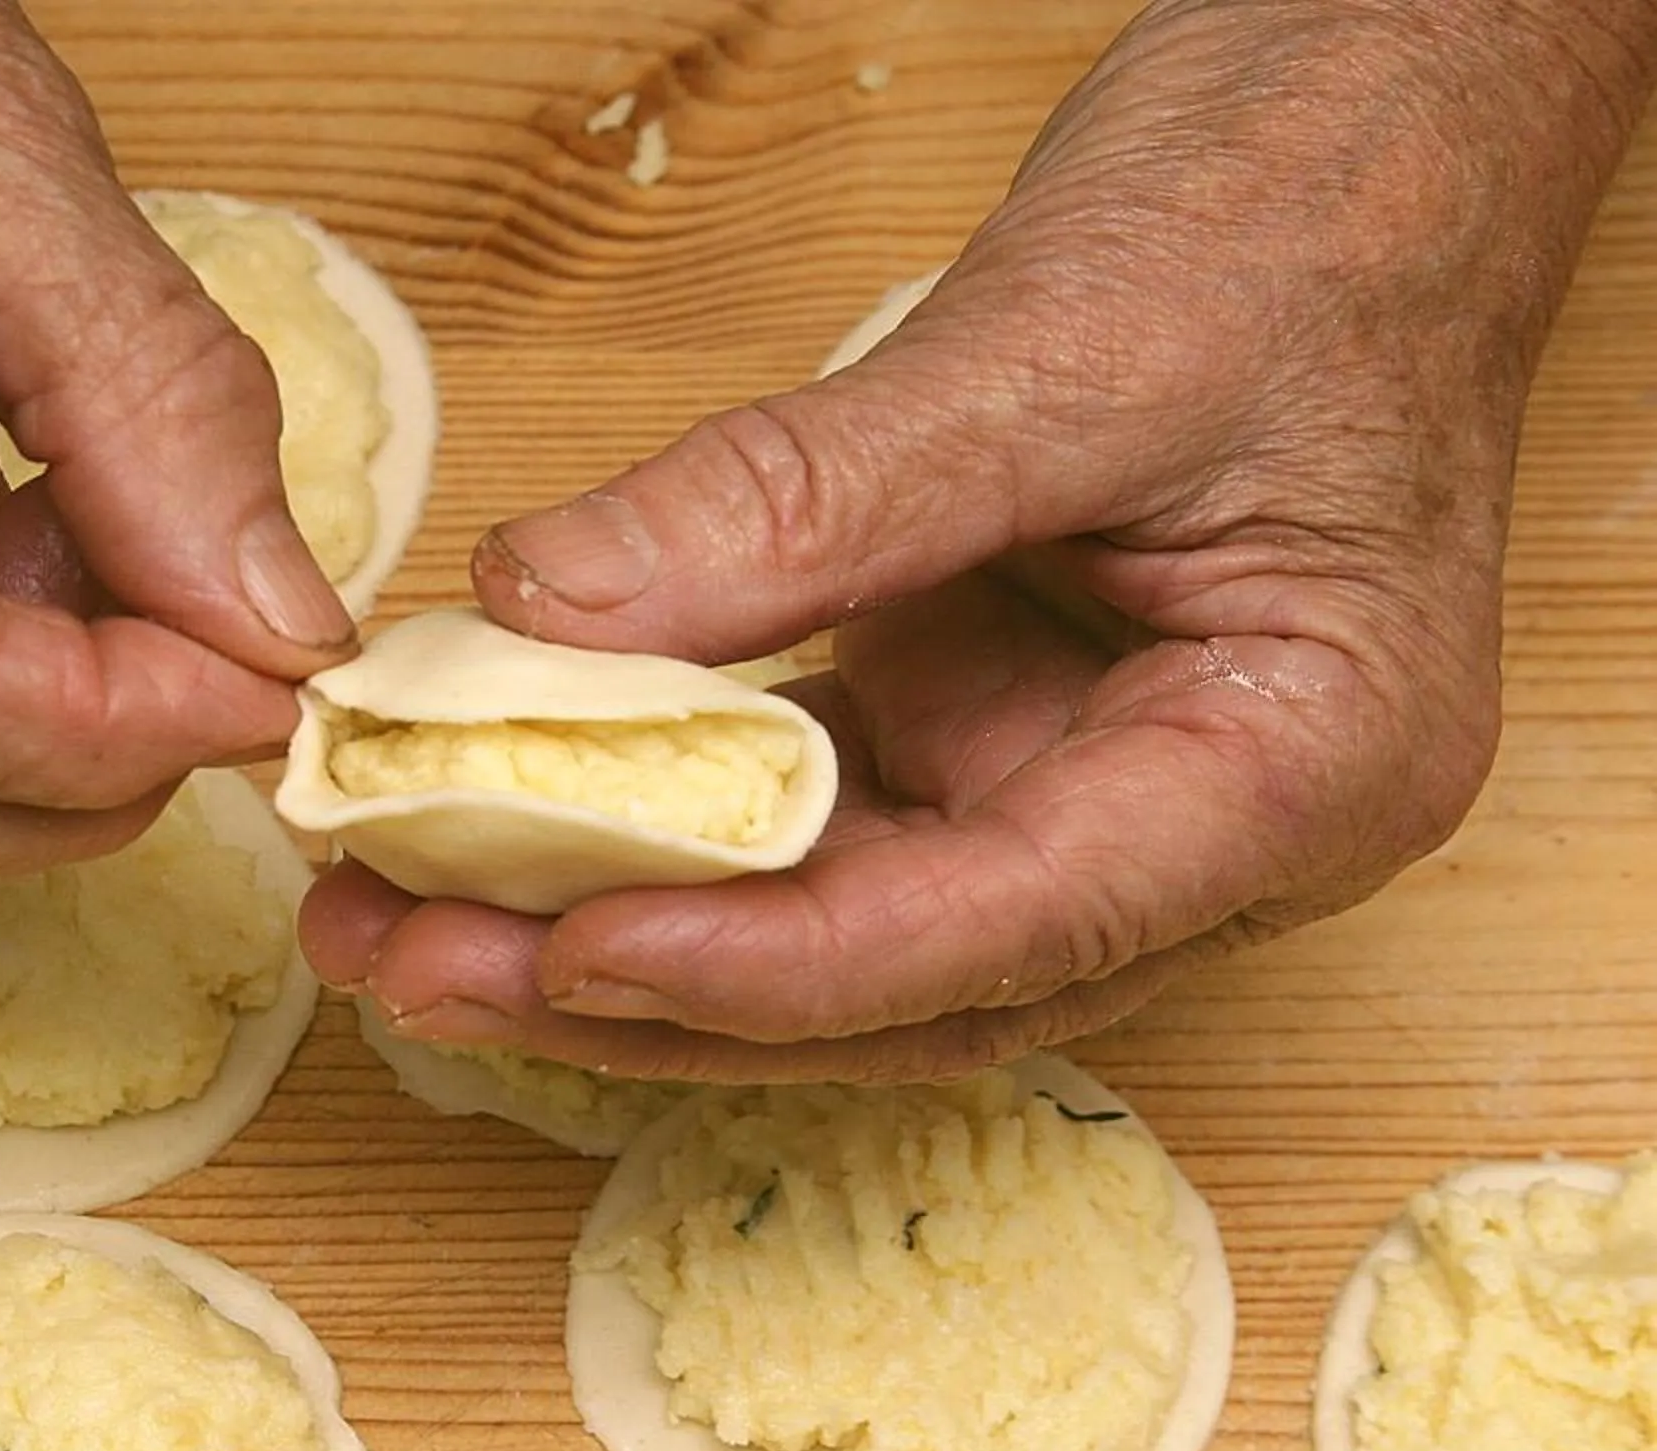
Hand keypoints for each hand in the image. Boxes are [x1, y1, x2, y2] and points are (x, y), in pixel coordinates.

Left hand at [303, 0, 1654, 1079]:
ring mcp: (1086, 789)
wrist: (1374, 127)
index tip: (568, 952)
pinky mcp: (987, 729)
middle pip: (896, 987)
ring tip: (401, 925)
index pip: (1008, 933)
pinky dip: (656, 827)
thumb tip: (554, 607)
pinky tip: (497, 823)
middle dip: (646, 998)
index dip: (774, 967)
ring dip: (617, 940)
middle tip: (417, 964)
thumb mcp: (1060, 350)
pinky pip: (805, 816)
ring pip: (833, 936)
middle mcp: (1199, 832)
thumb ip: (812, 498)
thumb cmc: (1303, 218)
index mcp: (1301, 774)